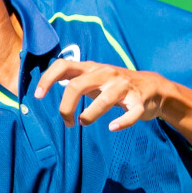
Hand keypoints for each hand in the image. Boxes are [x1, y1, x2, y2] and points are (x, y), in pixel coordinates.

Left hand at [34, 59, 171, 131]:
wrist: (153, 87)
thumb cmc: (115, 84)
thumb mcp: (94, 77)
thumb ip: (73, 78)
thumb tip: (44, 85)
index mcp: (92, 68)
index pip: (63, 65)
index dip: (48, 79)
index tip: (38, 96)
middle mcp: (107, 74)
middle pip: (78, 86)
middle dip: (66, 107)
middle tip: (67, 123)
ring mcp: (124, 86)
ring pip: (105, 100)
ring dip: (90, 115)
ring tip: (83, 123)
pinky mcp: (139, 101)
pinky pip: (132, 113)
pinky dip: (122, 122)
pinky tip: (112, 127)